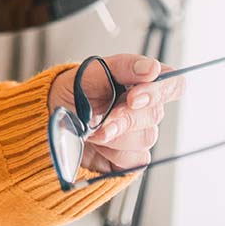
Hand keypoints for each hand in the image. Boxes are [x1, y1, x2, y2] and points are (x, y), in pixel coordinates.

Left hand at [47, 55, 186, 175]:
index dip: (160, 91)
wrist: (51, 120)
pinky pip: (134, 158)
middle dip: (125, 117)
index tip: (134, 97)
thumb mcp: (90, 73)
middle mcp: (144, 109)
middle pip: (155, 114)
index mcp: (140, 83)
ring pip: (144, 138)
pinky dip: (111, 151)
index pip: (172, 84)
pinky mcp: (131, 157)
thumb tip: (152, 68)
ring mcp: (139, 134)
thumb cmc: (73, 92)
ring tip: (92, 129)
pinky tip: (98, 143)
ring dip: (114, 134)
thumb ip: (122, 67)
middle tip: (103, 118)